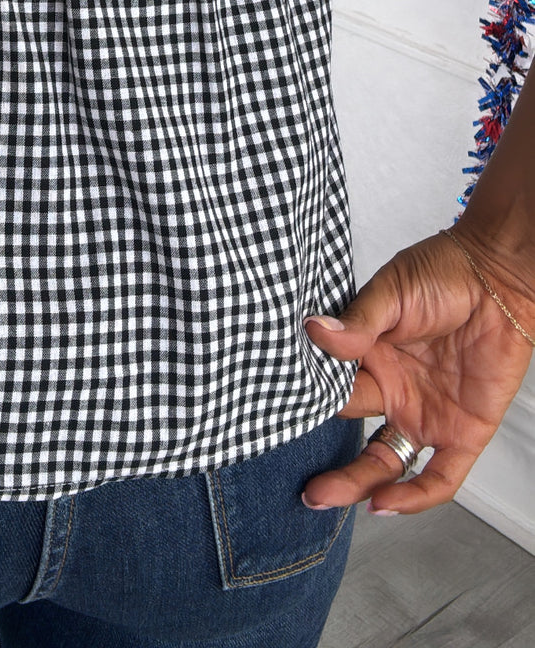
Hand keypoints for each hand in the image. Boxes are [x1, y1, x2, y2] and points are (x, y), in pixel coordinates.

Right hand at [301, 226, 534, 515]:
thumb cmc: (444, 272)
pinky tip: (384, 504)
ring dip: (358, 483)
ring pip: (387, 462)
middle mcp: (394, 390)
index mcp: (370, 357)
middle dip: (328, 461)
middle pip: (353, 434)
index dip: (310, 404)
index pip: (333, 390)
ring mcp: (426, 413)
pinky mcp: (463, 431)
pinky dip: (414, 496)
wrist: (499, 276)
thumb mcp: (392, 292)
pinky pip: (439, 475)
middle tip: (302, 483)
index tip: (279, 418)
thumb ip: (358, 321)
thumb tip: (315, 330)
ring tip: (325, 496)